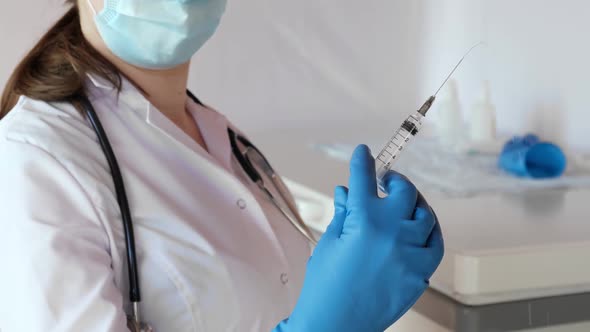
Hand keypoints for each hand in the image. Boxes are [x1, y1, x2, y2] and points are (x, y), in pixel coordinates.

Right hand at [274, 145, 443, 331]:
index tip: (364, 152)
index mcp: (363, 221)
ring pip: (425, 216)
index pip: (364, 179)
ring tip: (405, 204)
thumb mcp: (329, 243)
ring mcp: (410, 255)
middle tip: (387, 180)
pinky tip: (419, 230)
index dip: (363, 162)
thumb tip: (346, 191)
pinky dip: (428, 234)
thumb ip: (343, 213)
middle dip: (394, 181)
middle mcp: (392, 233)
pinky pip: (434, 246)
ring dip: (415, 205)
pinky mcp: (420, 275)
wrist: (334, 326)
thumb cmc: (324, 286)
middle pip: (404, 192)